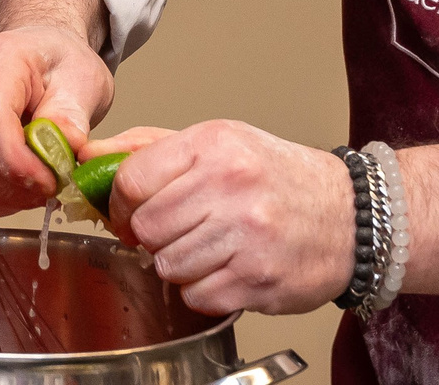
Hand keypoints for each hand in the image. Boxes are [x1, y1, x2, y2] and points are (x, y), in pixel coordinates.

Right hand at [0, 24, 118, 212]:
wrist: (42, 53)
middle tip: (47, 190)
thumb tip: (66, 146)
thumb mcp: (83, 79)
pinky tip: (14, 188)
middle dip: (10, 184)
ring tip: (34, 188)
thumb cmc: (61, 63)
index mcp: (0, 60)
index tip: (49, 182)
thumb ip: (72, 114)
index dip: (18, 162)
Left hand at [110, 120, 355, 314]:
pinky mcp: (258, 279)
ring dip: (179, 263)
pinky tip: (228, 268)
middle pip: (146, 226)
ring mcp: (246, 235)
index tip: (130, 209)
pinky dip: (204, 289)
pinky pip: (197, 296)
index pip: (131, 179)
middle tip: (177, 230)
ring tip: (209, 247)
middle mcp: (230, 186)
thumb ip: (149, 148)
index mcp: (214, 145)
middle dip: (153, 234)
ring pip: (167, 265)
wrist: (351, 216)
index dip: (120, 201)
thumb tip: (87, 156)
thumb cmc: (277, 177)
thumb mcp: (218, 142)